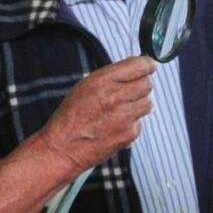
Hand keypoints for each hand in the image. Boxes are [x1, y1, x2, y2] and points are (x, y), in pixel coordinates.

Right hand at [39, 56, 156, 176]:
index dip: (147, 64)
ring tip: (120, 110)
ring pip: (148, 103)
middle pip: (147, 84)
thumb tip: (137, 68)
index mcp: (102, 80)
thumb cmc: (71, 116)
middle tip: (129, 92)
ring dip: (138, 105)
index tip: (150, 66)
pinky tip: (115, 126)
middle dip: (141, 86)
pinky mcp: (129, 134)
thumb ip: (112, 76)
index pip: (139, 65)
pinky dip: (132, 124)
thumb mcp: (85, 86)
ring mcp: (124, 116)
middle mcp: (115, 96)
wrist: (63, 148)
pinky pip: (140, 123)